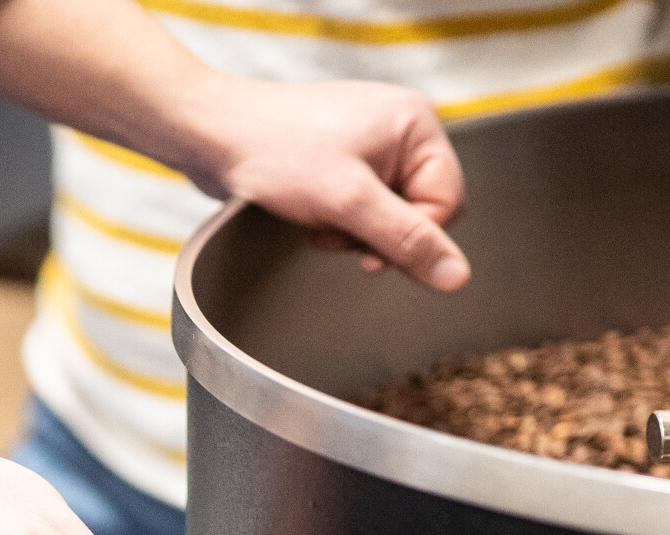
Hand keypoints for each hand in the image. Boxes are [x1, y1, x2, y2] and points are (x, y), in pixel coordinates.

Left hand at [182, 77, 468, 289]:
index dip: (412, 236)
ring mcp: (369, 144)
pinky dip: (337, 221)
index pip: (448, 202)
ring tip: (317, 218)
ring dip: (352, 231)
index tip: (369, 250)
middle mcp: (398, 129)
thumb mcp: (348, 203)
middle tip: (336, 229)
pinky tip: (309, 215)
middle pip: (418, 211)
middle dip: (376, 233)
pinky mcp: (341, 161)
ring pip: (386, 215)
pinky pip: (359, 208)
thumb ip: (407, 240)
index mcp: (416, 123)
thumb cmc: (273, 151)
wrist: (212, 135)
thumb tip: (456, 276)